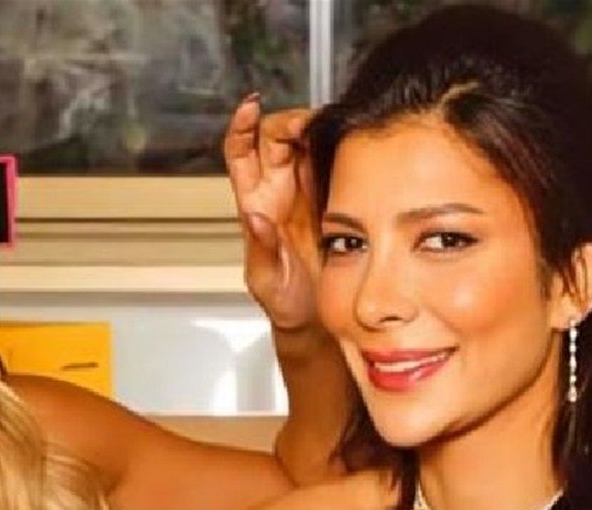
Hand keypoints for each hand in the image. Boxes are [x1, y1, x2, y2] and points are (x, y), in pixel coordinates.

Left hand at [223, 96, 319, 332]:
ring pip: (306, 143)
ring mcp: (307, 191)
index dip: (241, 127)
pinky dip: (342, 145)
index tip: (250, 107)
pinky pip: (335, 161)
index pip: (240, 153)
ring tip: (330, 126)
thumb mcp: (266, 279)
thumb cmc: (285, 301)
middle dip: (288, 121)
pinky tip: (352, 141)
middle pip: (275, 138)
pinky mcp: (335, 196)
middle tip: (306, 123)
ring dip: (317, 127)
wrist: (317, 320)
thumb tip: (254, 218)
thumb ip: (261, 248)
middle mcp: (278, 190)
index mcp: (255, 203)